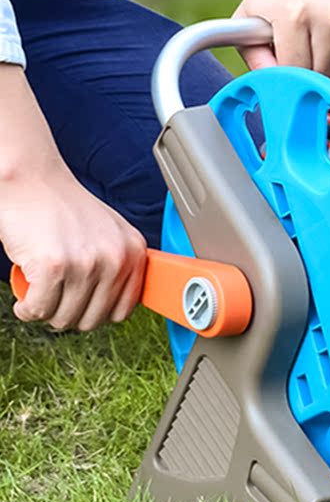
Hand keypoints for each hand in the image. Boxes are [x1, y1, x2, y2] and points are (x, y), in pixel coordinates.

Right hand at [0, 64, 146, 331]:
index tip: (80, 309)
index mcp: (132, 250)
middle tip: (53, 299)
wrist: (31, 180)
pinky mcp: (54, 267)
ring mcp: (86, 263)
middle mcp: (115, 258)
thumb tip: (117, 306)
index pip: (123, 310)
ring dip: (45, 312)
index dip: (96, 314)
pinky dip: (26, 309)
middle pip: (92, 320)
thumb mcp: (108, 232)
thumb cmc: (62, 206)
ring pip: (64, 319)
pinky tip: (24, 296)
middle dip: (67, 315)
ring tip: (38, 293)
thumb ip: (117, 265)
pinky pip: (39, 309)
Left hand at [233, 0, 329, 78]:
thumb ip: (253, 55)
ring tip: (315, 42)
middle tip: (299, 50)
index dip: (288, 72)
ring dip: (328, 64)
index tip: (282, 61)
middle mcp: (328, 14)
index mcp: (295, 15)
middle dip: (308, 70)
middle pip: (321, 73)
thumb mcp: (248, 18)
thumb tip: (272, 84)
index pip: (296, 70)